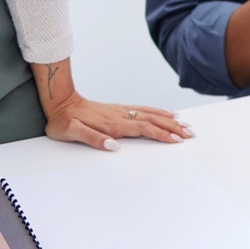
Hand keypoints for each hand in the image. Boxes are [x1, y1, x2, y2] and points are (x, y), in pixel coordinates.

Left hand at [43, 94, 192, 149]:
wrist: (60, 102)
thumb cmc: (63, 121)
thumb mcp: (71, 132)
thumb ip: (92, 138)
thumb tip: (114, 146)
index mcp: (112, 123)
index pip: (143, 128)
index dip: (161, 134)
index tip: (177, 140)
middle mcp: (120, 115)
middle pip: (152, 120)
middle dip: (173, 127)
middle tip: (190, 133)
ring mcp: (121, 111)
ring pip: (150, 114)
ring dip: (168, 119)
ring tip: (185, 124)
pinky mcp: (119, 109)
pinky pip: (143, 110)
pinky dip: (158, 112)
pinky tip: (165, 114)